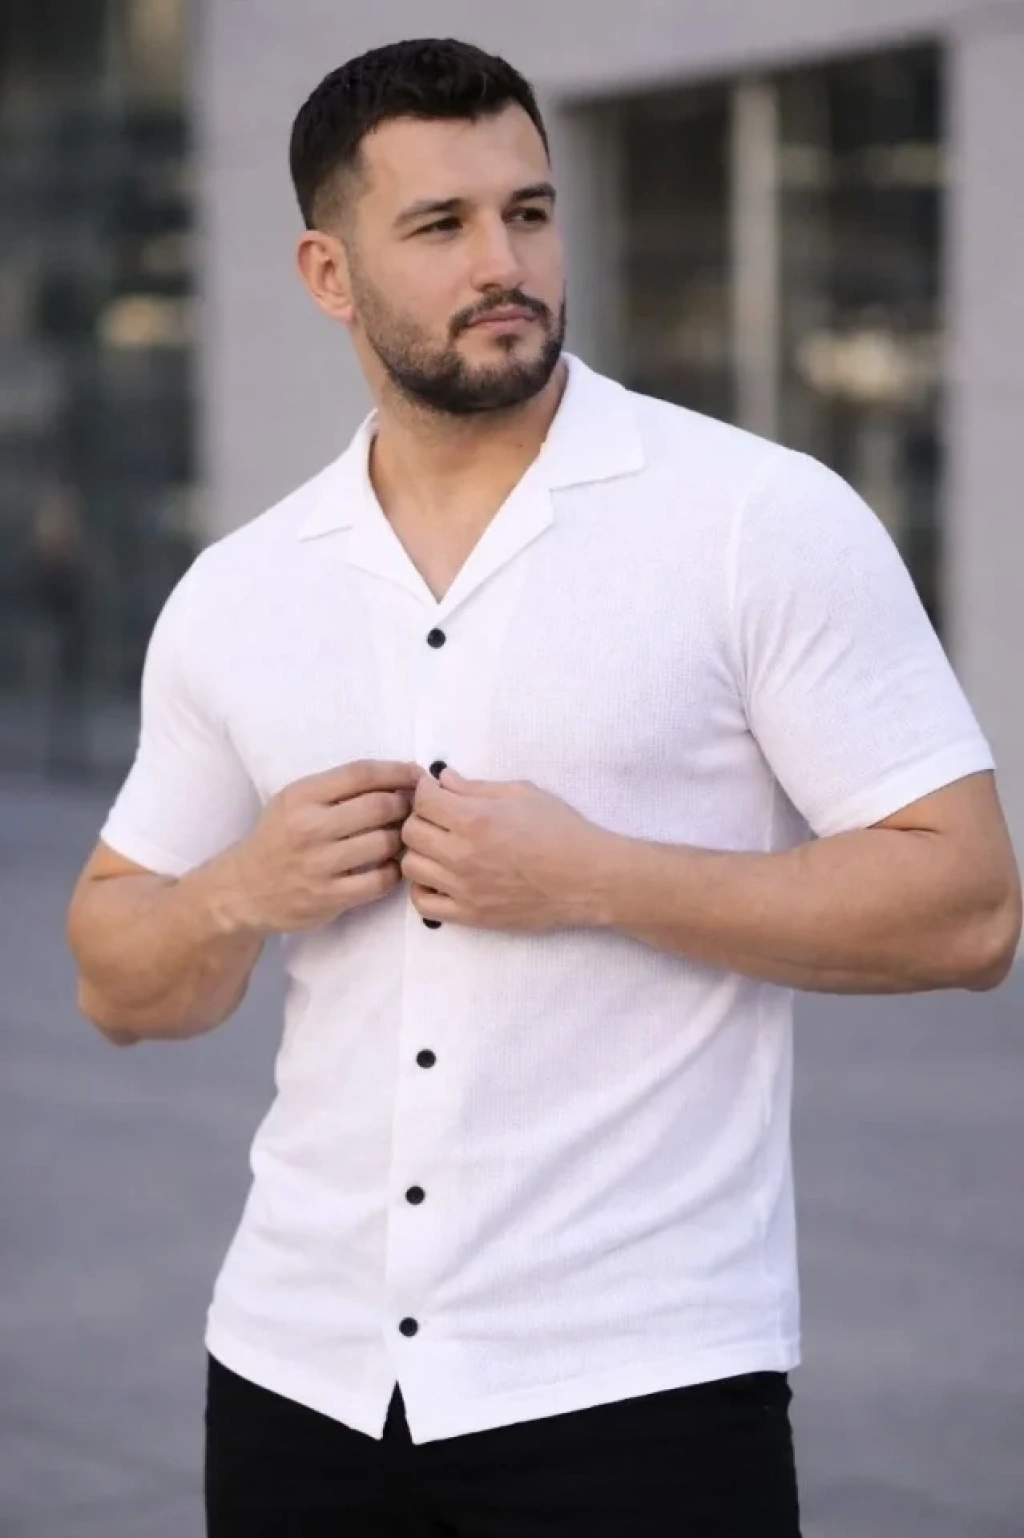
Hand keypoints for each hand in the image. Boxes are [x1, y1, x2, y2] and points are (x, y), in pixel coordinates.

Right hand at [213, 760, 422, 934]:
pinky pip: (380, 880)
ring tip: (401, 838)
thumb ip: (338, 789)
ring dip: (402, 839)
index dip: (397, 771)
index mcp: (301, 796)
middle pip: (380, 806)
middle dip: (406, 805)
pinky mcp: (328, 897)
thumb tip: (399, 776)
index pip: (361, 773)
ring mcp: (319, 865)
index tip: (417, 775)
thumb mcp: (294, 802)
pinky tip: (388, 866)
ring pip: (385, 843)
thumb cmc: (278, 838)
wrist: (242, 890)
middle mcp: (309, 827)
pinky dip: (393, 871)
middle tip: (414, 810)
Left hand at [400, 768, 604, 931]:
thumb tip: (444, 780)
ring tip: (440, 846)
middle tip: (439, 816)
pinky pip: (423, 904)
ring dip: (420, 851)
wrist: (589, 878)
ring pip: (411, 866)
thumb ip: (477, 787)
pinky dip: (423, 888)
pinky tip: (440, 877)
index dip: (424, 789)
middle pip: (410, 831)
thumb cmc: (562, 830)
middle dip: (420, 817)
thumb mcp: (522, 794)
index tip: (435, 790)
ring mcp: (464, 888)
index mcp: (476, 819)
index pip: (422, 800)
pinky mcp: (471, 915)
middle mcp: (463, 854)